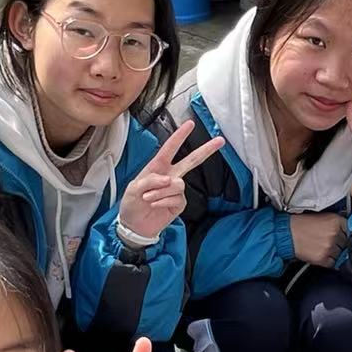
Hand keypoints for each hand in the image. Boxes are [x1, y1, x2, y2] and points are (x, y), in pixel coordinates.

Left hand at [118, 120, 223, 240]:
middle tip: (220, 140)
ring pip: (178, 184)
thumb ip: (149, 180)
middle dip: (206, 150)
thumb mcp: (133, 188)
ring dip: (160, 192)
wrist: (134, 226)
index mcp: (157, 168)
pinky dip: (163, 202)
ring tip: (148, 198)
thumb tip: (168, 179)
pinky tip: (155, 205)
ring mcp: (175, 190)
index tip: (190, 124)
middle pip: (191, 161)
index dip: (179, 136)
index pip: (169, 149)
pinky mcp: (179, 204)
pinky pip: (176, 198)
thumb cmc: (131, 204)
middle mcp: (169, 176)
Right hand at [290, 212, 347, 266]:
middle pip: (347, 243)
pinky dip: (328, 260)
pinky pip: (333, 262)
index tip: (343, 236)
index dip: (346, 234)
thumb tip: (350, 231)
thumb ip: (337, 223)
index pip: (351, 231)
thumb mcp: (323, 217)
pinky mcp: (322, 258)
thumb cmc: (303, 224)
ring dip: (334, 252)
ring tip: (322, 246)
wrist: (287, 233)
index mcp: (336, 221)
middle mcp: (334, 234)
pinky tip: (320, 253)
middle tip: (328, 241)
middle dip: (340, 244)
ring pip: (341, 254)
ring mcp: (329, 247)